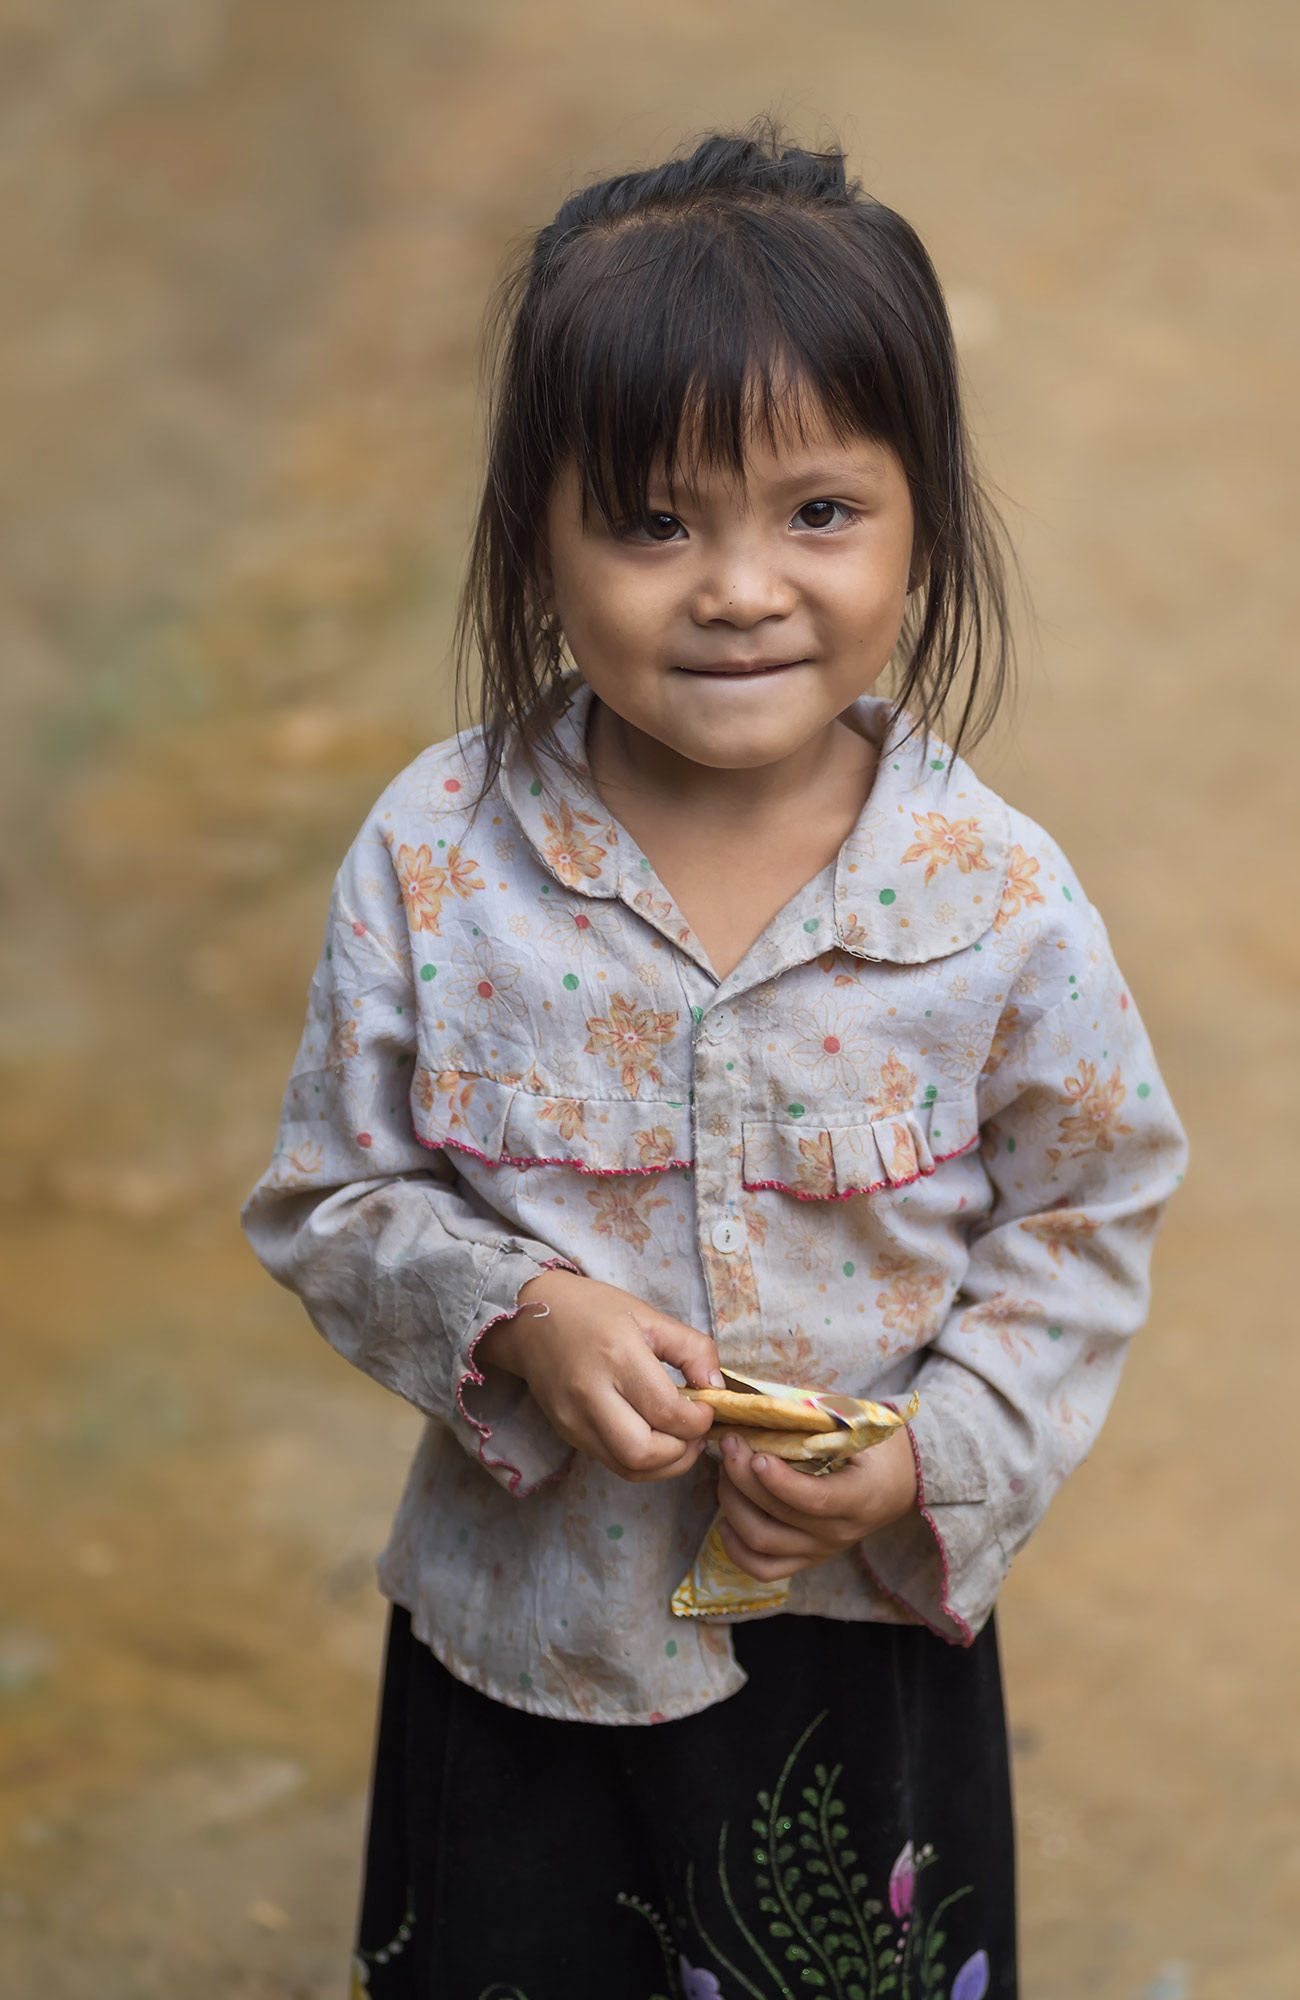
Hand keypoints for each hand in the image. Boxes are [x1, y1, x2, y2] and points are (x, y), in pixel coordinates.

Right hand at [476, 1268, 721, 1482]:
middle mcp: (591, 1395)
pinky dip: (641, 1462)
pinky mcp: (568, 1434)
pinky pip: (612, 1464)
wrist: (528, 1318)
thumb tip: (717, 1388)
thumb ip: (691, 1349)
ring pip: (628, 1469)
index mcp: (617, 1357)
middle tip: (695, 1432)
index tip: (707, 1408)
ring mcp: (574, 1420)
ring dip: (665, 1465)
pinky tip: (655, 1440)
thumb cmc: (592, 1310)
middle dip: (682, 1452)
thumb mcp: (648, 1316)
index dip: (698, 1420)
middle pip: (643, 1453)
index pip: (667, 1412)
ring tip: (680, 1440)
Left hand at [715, 1426, 918, 1579]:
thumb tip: (766, 1401)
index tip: (756, 1456)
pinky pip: (764, 1569)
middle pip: (777, 1517)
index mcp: (859, 1497)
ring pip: (762, 1543)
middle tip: (729, 1443)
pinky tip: (725, 1520)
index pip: (815, 1500)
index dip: (780, 1482)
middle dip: (742, 1477)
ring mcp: (821, 1550)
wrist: (901, 1481)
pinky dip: (736, 1549)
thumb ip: (820, 1415)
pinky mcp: (807, 1558)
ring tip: (725, 1471)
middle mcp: (838, 1532)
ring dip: (732, 1505)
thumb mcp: (861, 1423)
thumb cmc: (878, 1445)